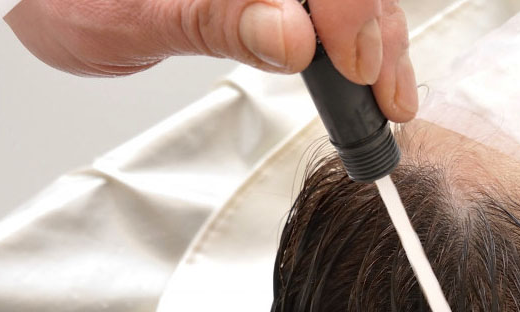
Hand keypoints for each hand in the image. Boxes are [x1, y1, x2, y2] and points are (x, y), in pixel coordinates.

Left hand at [5, 0, 417, 121]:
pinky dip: (352, 39)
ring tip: (387, 94)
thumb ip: (216, 20)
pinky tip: (364, 74)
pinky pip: (319, 10)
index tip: (357, 63)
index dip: (350, 9)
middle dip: (376, 28)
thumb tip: (290, 36)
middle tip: (385, 94)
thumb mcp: (132, 17)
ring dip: (376, 37)